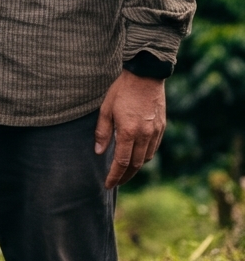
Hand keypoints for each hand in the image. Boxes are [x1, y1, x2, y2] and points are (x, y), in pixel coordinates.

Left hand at [94, 70, 165, 188]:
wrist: (146, 76)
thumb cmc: (122, 90)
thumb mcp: (106, 108)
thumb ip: (102, 131)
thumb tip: (99, 152)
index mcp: (129, 132)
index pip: (121, 162)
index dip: (114, 176)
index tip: (108, 184)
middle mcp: (144, 135)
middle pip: (135, 165)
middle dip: (124, 176)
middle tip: (115, 182)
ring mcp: (155, 132)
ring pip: (146, 158)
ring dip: (135, 168)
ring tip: (124, 172)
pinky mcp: (162, 128)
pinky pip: (153, 149)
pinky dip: (144, 157)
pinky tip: (136, 156)